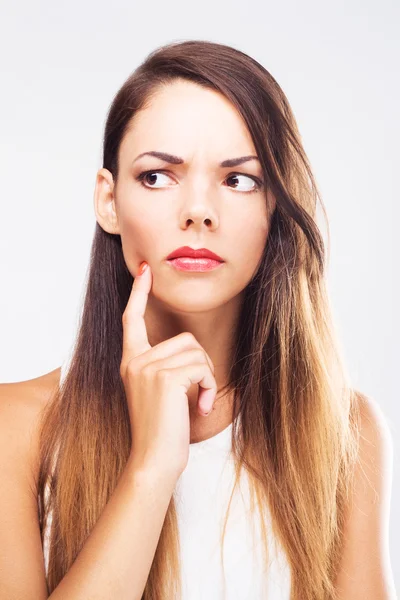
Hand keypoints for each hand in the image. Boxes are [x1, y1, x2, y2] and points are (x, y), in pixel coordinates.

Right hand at [120, 261, 216, 480]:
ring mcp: (147, 367)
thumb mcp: (157, 391)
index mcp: (131, 361)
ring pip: (196, 352)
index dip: (139, 294)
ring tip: (200, 401)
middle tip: (200, 390)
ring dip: (208, 376)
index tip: (144, 271)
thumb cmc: (162, 428)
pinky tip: (202, 407)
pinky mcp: (165, 378)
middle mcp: (135, 360)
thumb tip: (190, 348)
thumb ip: (164, 365)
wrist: (154, 459)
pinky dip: (210, 386)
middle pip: (185, 339)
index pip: (132, 319)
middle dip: (202, 364)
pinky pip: (202, 367)